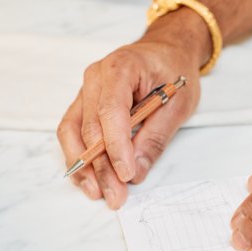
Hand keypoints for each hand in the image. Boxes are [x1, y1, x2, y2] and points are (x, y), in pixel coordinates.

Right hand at [57, 25, 203, 208]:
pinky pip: (73, 133)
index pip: (112, 111)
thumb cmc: (173, 71)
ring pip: (73, 132)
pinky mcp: (84, 106)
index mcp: (121, 68)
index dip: (117, 147)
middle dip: (103, 167)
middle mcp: (95, 77)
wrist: (165, 52)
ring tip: (98, 193)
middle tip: (116, 196)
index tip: (127, 174)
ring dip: (84, 167)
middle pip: (91, 128)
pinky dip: (79, 158)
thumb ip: (156, 137)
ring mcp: (85, 91)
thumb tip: (138, 172)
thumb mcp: (178, 103)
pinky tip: (89, 180)